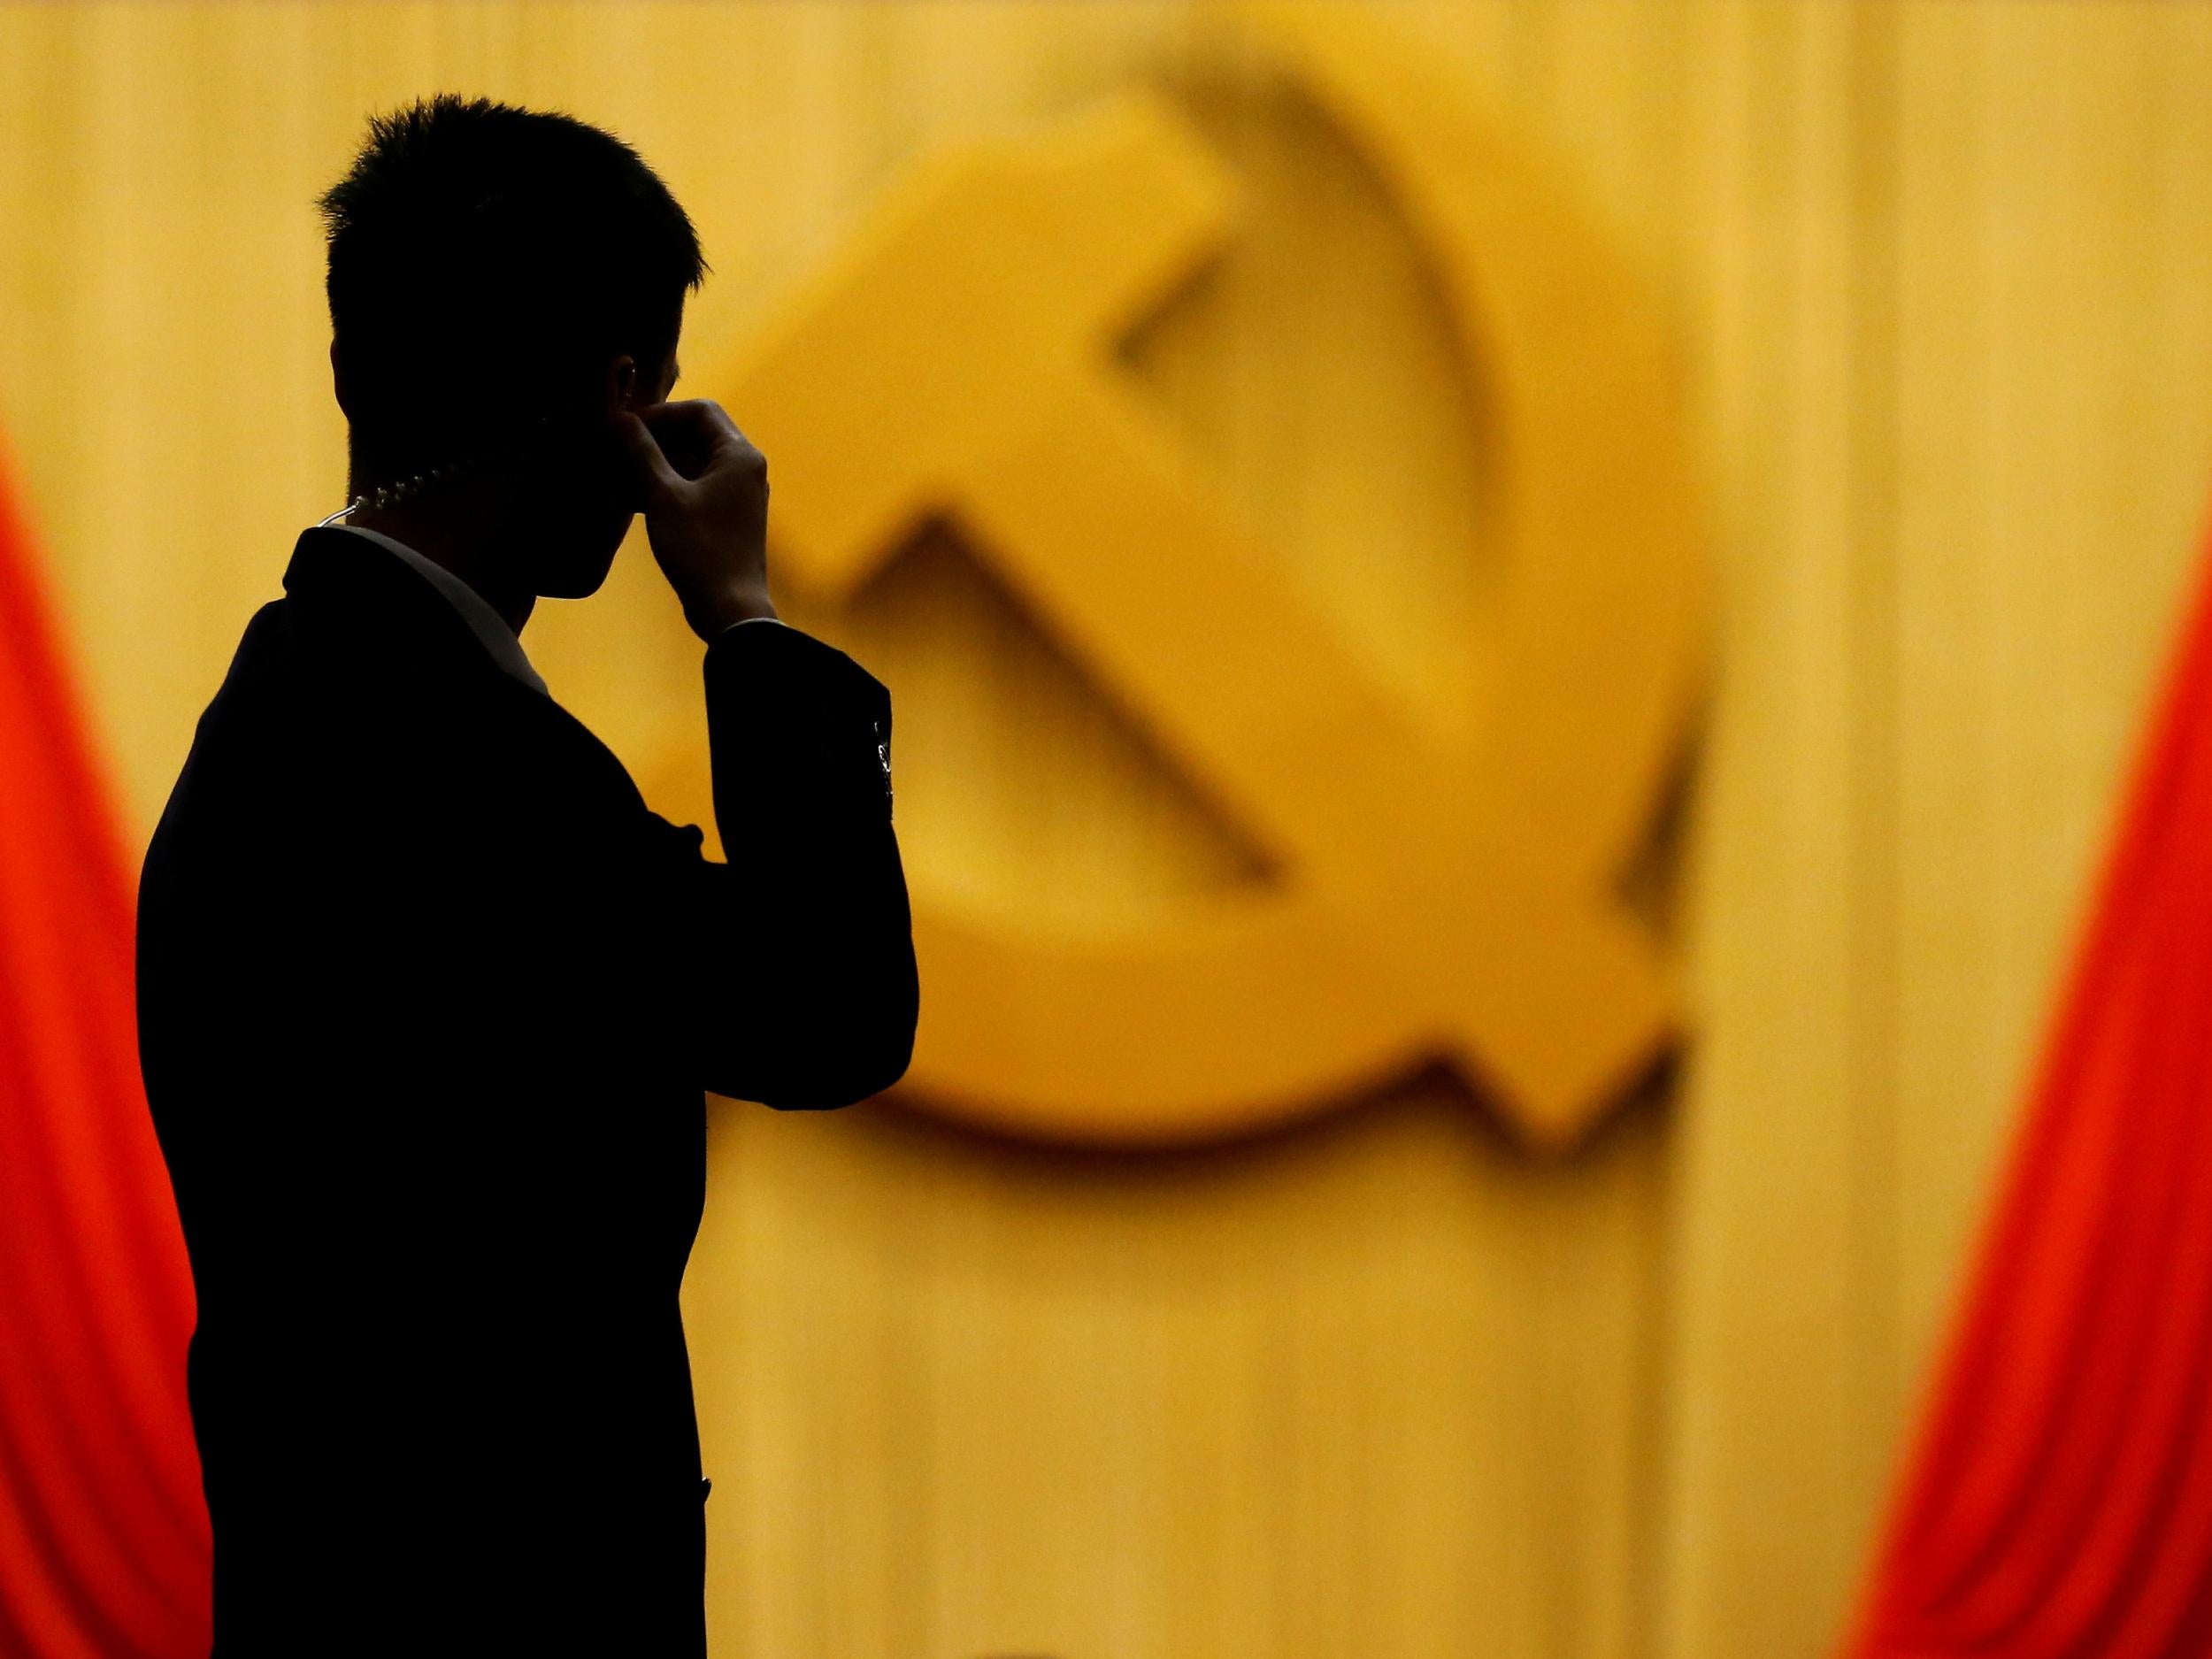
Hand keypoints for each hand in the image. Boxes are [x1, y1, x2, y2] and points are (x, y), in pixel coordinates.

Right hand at [614, 399, 779, 640]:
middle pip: (694, 436)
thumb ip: (642, 453)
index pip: (700, 411)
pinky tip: (627, 500)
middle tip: (614, 451)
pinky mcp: (723, 519)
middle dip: (652, 442)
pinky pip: (690, 491)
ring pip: (689, 465)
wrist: (730, 610)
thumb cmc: (700, 549)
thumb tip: (619, 419)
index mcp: (739, 456)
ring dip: (652, 467)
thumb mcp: (663, 497)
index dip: (661, 415)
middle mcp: (743, 470)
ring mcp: (735, 496)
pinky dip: (662, 490)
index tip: (627, 430)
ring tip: (613, 476)